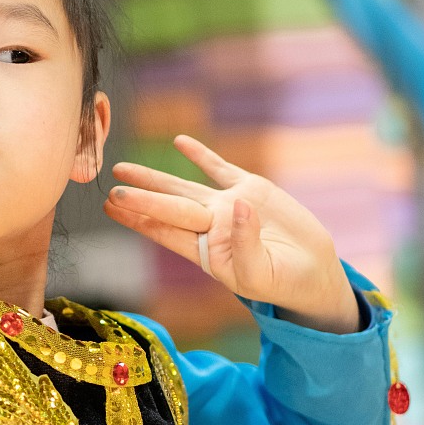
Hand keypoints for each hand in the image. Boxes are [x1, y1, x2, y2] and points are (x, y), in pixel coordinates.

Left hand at [105, 135, 360, 333]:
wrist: (312, 272)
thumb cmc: (282, 282)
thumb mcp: (260, 273)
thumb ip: (244, 243)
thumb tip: (236, 207)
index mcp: (206, 251)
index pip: (165, 231)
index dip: (138, 219)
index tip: (113, 207)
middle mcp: (210, 226)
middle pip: (168, 207)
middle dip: (139, 197)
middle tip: (110, 187)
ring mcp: (227, 205)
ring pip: (184, 187)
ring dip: (155, 178)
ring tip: (123, 168)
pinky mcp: (251, 190)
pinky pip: (220, 168)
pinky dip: (201, 155)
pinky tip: (181, 141)